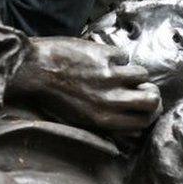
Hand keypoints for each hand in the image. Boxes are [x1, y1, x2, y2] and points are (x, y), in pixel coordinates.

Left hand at [8, 37, 160, 132]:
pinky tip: (102, 57)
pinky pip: (123, 56)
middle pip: (151, 99)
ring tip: (121, 70)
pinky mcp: (104, 55)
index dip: (149, 113)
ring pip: (142, 75)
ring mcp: (109, 76)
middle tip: (142, 87)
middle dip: (151, 93)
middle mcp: (110, 100)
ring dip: (135, 72)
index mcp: (103, 119)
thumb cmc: (50, 97)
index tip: (146, 105)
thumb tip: (130, 128)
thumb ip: (105, 124)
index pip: (143, 122)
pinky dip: (117, 56)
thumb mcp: (77, 120)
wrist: (31, 69)